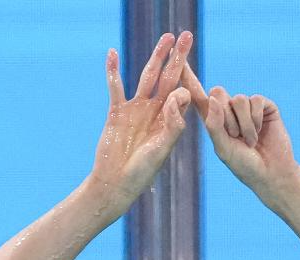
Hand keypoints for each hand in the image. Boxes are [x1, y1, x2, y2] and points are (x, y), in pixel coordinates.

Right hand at [91, 32, 192, 214]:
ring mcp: (136, 110)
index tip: (183, 85)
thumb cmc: (141, 173)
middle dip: (178, 58)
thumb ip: (173, 124)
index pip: (181, 95)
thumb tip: (181, 94)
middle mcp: (155, 113)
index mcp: (170, 122)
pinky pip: (115, 87)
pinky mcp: (117, 112)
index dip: (184, 84)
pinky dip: (113, 71)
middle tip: (187, 36)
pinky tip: (113, 54)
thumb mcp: (161, 150)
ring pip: (147, 77)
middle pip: (168, 78)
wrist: (115, 184)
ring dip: (156, 57)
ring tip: (166, 37)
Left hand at [180, 60, 299, 199]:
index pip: (198, 96)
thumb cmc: (245, 166)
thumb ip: (215, 126)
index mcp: (214, 121)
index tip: (179, 61)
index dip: (189, 78)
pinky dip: (256, 120)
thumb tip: (213, 97)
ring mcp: (247, 107)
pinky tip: (261, 133)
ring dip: (244, 124)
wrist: (271, 173)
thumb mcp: (224, 150)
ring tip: (250, 141)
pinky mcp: (264, 106)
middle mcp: (229, 110)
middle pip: (218, 92)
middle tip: (235, 137)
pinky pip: (255, 100)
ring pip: (239, 99)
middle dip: (226, 117)